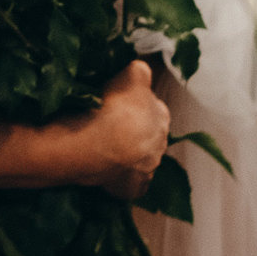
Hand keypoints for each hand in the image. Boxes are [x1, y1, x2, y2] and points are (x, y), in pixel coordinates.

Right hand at [82, 61, 170, 200]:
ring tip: (103, 146)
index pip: (153, 106)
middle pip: (148, 133)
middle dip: (134, 130)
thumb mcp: (130, 75)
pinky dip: (123, 178)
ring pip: (141, 158)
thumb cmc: (113, 108)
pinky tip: (109, 171)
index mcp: (162, 116)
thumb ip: (140, 71)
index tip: (119, 103)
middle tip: (109, 124)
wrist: (95, 146)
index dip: (136, 104)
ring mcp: (149, 167)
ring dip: (128, 153)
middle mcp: (161, 143)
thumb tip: (143, 68)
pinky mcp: (134, 187)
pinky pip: (132, 182)